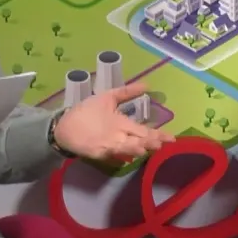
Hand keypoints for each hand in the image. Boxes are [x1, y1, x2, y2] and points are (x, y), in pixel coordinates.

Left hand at [52, 82, 174, 160]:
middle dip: (152, 142)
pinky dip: (122, 152)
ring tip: (149, 145)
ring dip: (139, 147)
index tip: (172, 138)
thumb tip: (148, 84)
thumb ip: (126, 92)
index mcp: (124, 124)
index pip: (145, 131)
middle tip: (164, 143)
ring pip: (129, 147)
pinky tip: (130, 152)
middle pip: (140, 140)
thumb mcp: (108, 97)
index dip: (158, 135)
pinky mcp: (99, 150)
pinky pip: (112, 152)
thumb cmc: (87, 112)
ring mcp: (110, 144)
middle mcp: (120, 136)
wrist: (64, 124)